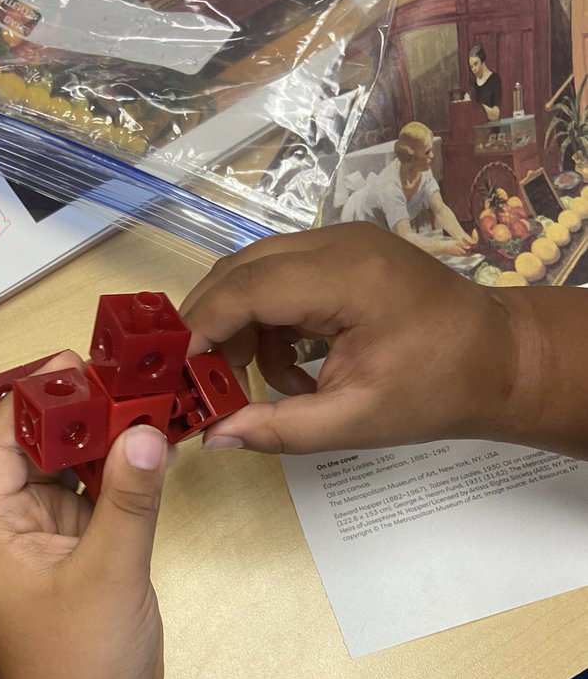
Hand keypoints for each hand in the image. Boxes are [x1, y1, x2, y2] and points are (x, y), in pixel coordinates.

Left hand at [0, 353, 170, 678]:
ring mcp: (52, 543)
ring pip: (71, 473)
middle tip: (122, 372)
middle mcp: (17, 527)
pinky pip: (98, 501)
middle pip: (37, 451)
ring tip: (141, 396)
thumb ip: (129, 500)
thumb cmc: (80, 663)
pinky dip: (120, 475)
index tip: (74, 364)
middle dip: (75, 413)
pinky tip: (150, 448)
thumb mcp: (108, 574)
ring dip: (101, 440)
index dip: (30, 400)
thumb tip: (147, 429)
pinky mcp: (85, 558)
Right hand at [180, 222, 518, 454]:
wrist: (498, 358)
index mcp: (347, 277)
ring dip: (243, 329)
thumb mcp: (355, 420)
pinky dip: (271, 323)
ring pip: (254, 273)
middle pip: (239, 271)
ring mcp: (341, 241)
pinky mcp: (343, 252)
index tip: (179, 375)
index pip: (245, 289)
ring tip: (267, 386)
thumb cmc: (437, 389)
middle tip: (204, 383)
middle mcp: (338, 242)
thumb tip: (214, 438)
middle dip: (212, 327)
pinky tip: (296, 369)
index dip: (202, 330)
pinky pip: (280, 278)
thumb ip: (278, 429)